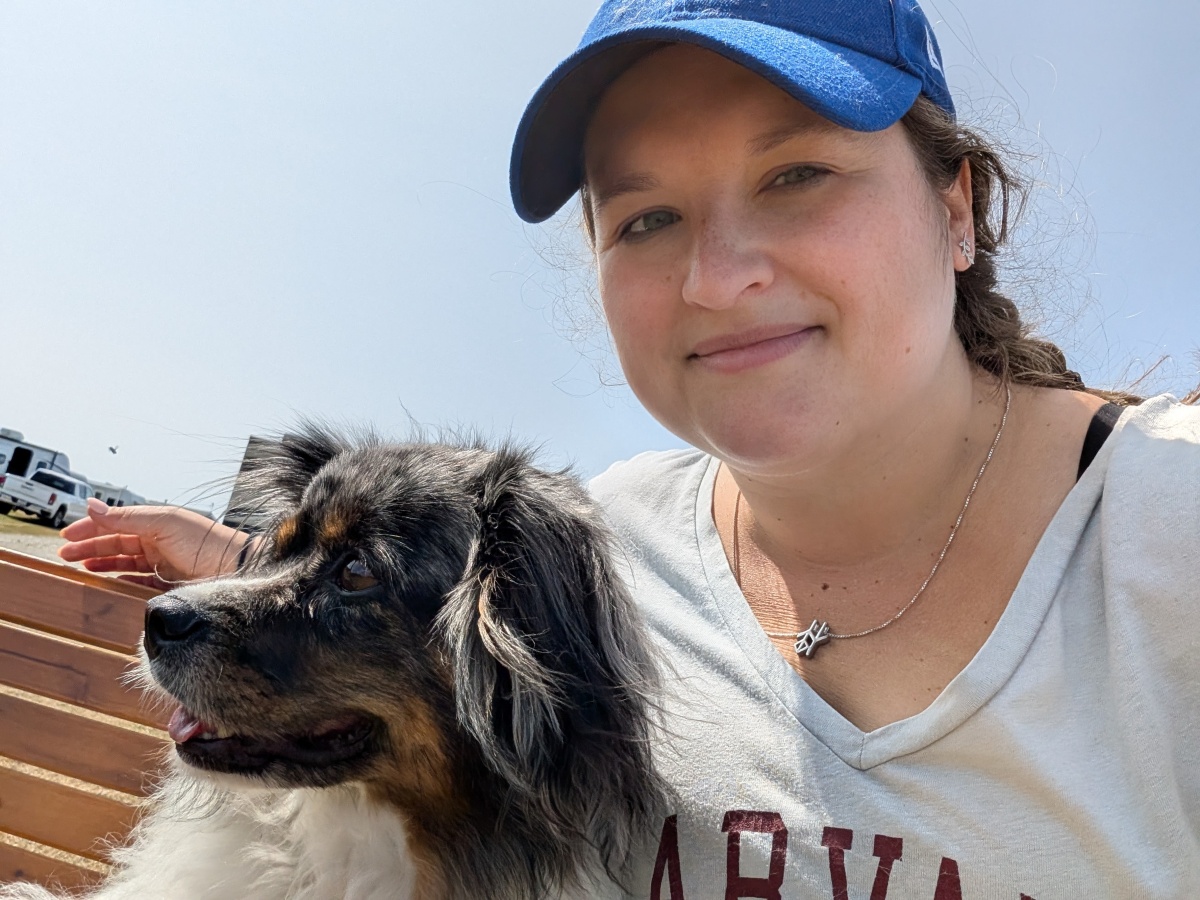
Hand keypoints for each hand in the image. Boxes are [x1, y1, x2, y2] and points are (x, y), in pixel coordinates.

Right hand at [59, 498, 252, 589]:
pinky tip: (109, 581)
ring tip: (81, 568)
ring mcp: (163, 561)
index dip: (91, 528)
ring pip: (124, 562)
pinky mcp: (168, 583)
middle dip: (89, 547)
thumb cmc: (205, 542)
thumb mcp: (162, 523)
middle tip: (65, 555)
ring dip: (102, 563)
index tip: (67, 535)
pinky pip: (139, 581)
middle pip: (116, 542)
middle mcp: (159, 540)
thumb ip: (126, 516)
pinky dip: (122, 580)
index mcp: (156, 522)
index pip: (116, 522)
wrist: (235, 569)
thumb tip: (91, 505)